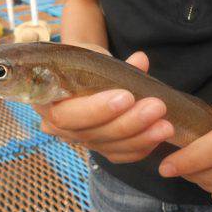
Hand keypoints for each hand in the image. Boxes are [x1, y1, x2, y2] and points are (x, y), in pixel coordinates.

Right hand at [34, 43, 173, 162]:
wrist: (81, 69)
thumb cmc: (81, 60)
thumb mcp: (91, 55)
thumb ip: (112, 62)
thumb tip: (140, 61)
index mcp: (46, 101)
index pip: (67, 115)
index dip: (96, 110)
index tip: (127, 96)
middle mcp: (57, 126)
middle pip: (91, 134)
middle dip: (127, 123)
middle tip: (156, 108)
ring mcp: (78, 139)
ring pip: (108, 147)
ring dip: (140, 137)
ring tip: (165, 125)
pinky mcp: (98, 146)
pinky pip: (119, 155)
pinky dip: (141, 147)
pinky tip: (157, 136)